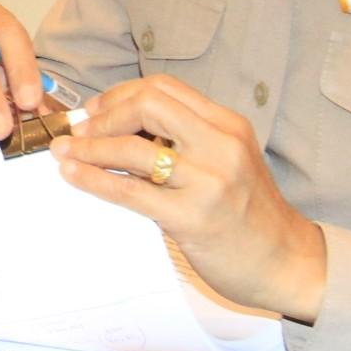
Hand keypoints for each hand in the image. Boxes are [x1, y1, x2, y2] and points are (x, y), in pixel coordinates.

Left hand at [51, 75, 327, 321]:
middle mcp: (220, 145)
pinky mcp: (192, 217)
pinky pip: (130, 191)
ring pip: (133, 147)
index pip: (164, 88)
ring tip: (64, 152)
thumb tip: (121, 127)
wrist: (287, 262)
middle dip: (102, 115)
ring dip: (88, 147)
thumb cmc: (249, 214)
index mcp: (228, 125)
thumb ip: (187, 140)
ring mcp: (208, 181)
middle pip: (147, 105)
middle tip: (78, 131)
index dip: (120, 94)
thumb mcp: (229, 161)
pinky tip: (73, 176)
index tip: (95, 110)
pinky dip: (94, 179)